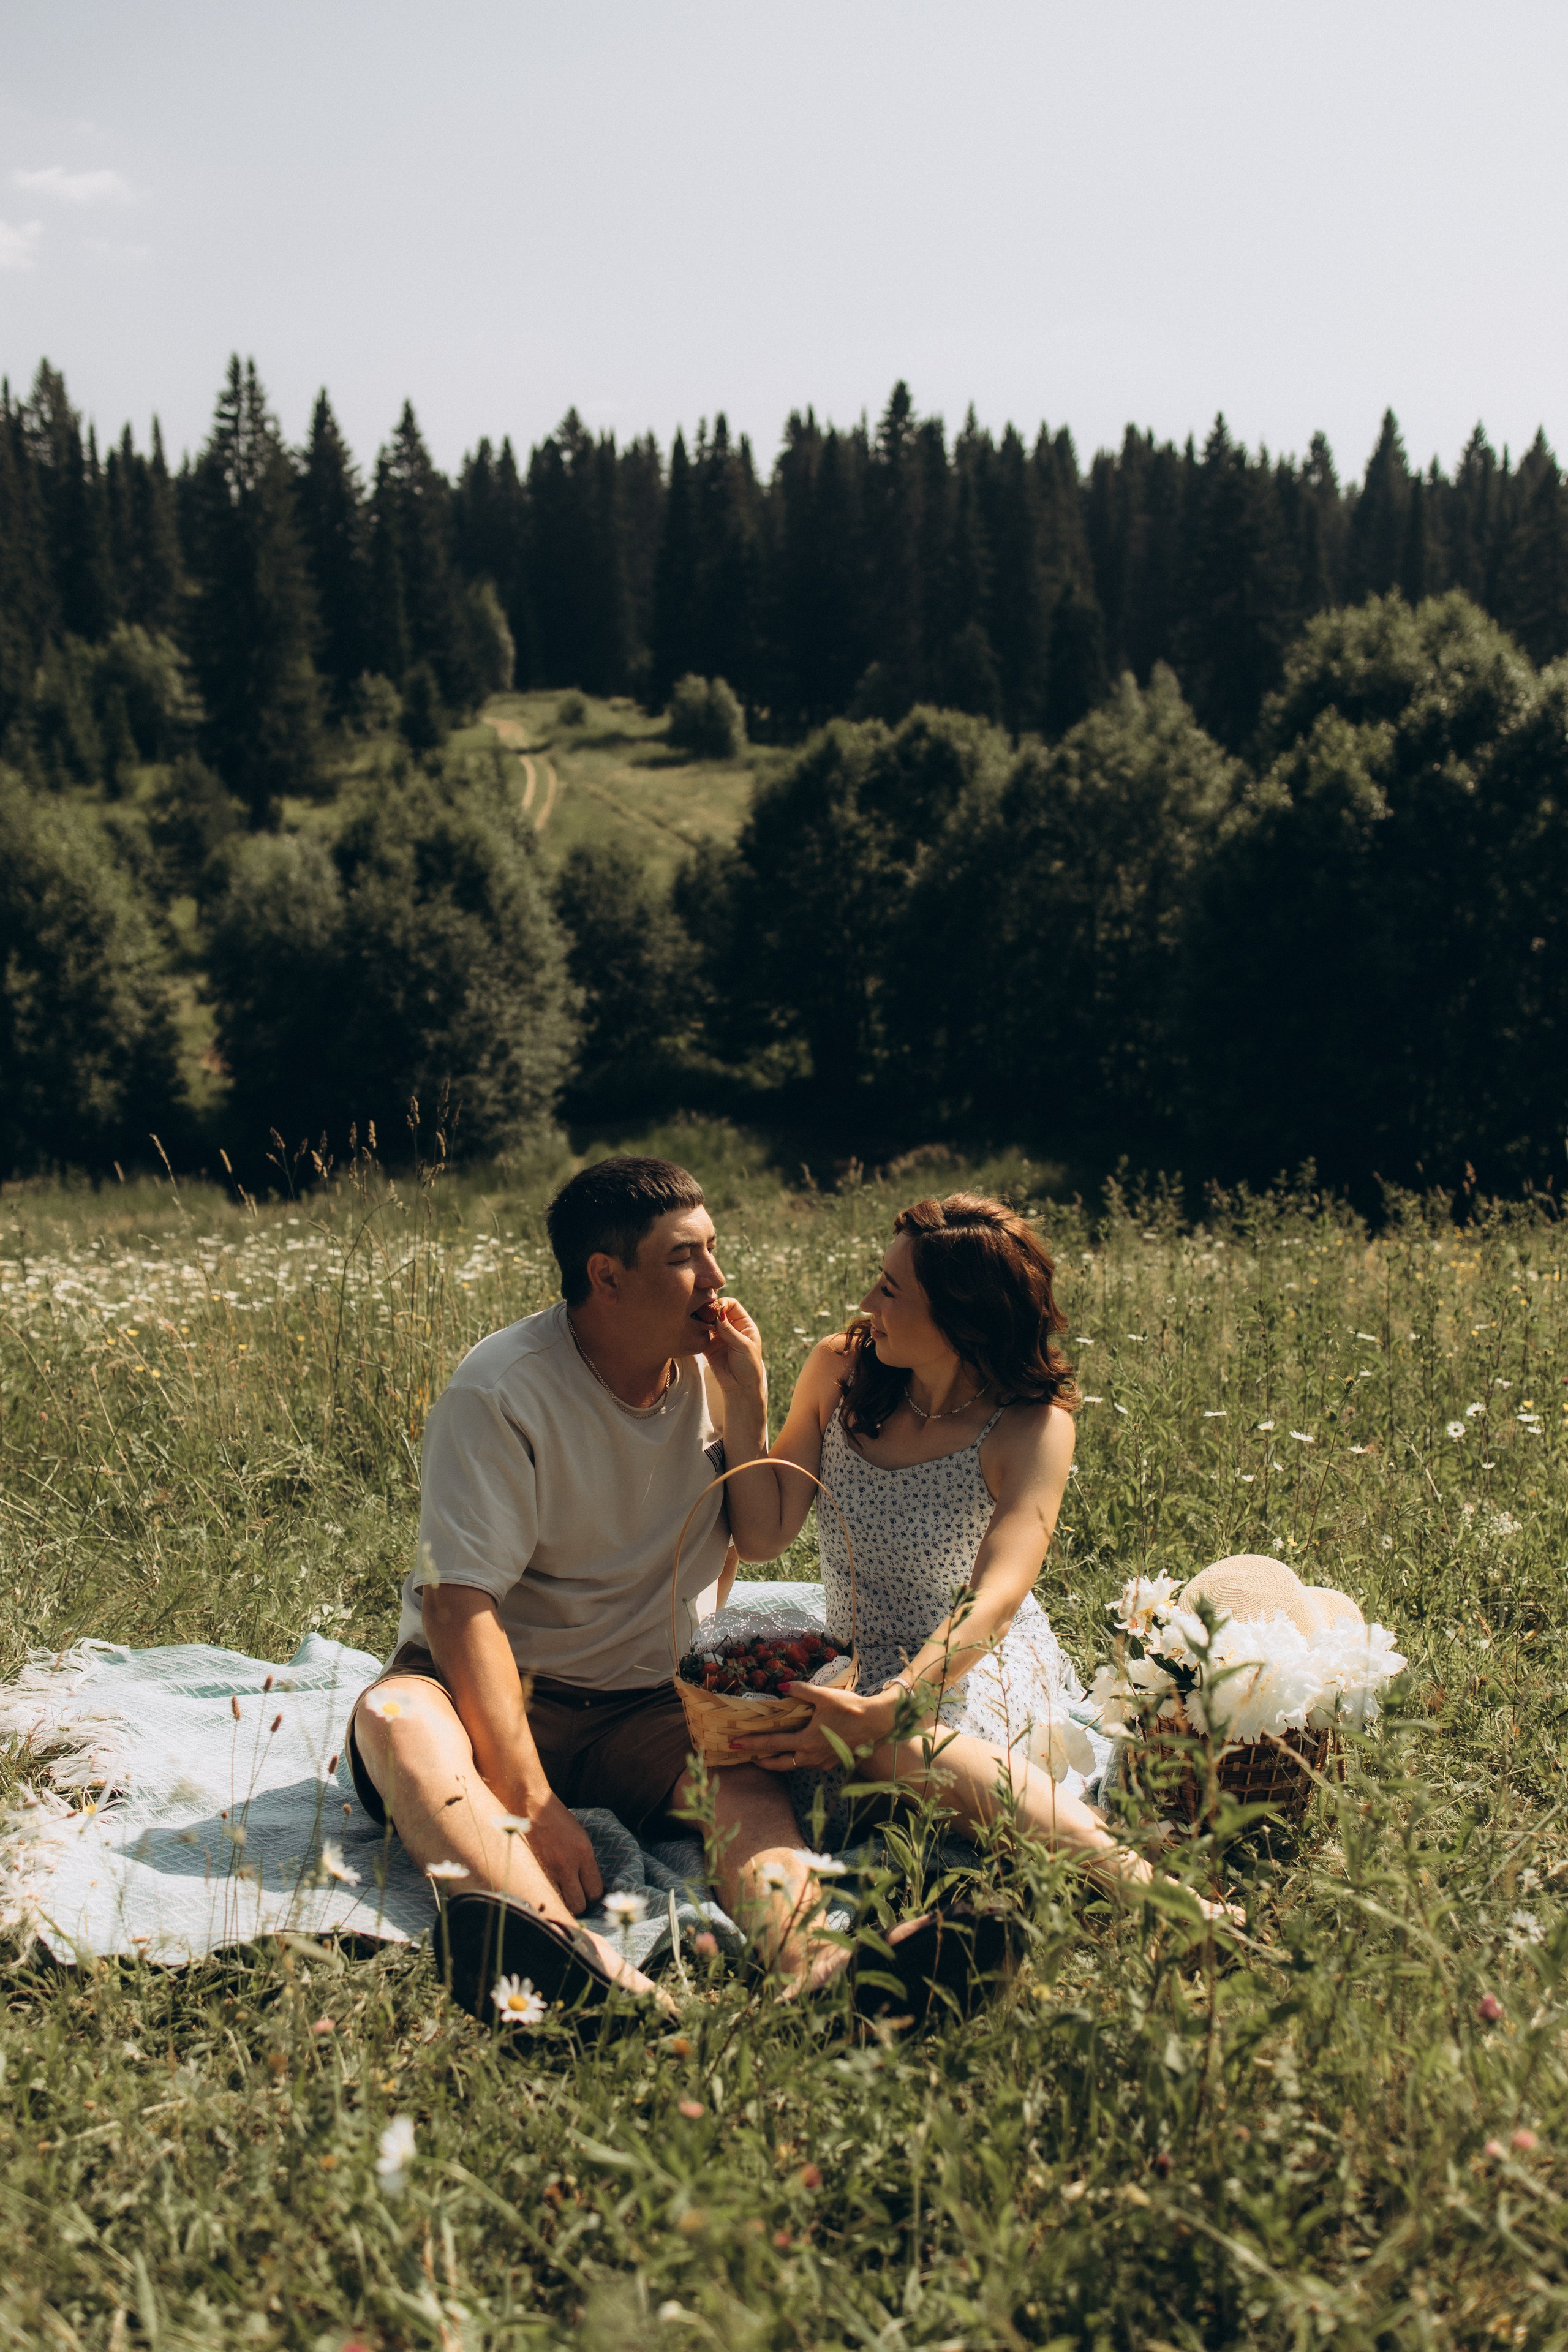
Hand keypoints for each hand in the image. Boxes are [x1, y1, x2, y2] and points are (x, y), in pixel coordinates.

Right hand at [524, 1790, 602, 1913]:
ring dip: (560, 1904)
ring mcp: (547, 1870)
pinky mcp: (530, 1871)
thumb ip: (585, 1861)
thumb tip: (591, 1885)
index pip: (595, 1891)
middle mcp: (567, 1864)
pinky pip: (542, 1896)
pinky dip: (544, 1898)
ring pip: (559, 1906)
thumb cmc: (556, 1818)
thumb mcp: (579, 1836)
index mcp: (584, 1852)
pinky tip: (544, 1891)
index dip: (593, 1896)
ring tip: (559, 1896)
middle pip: (579, 1905)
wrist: (529, 1803)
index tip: (588, 1894)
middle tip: (573, 1896)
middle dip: (578, 1904)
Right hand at [696, 1298, 766, 1420]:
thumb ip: (729, 1330)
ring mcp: (720, 1337)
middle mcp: (732, 1328)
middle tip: (703, 1313)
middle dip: (710, 1311)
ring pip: (708, 1322)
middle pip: (718, 1312)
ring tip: (698, 1323)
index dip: (723, 1304)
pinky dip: (697, 1333)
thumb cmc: (748, 1366)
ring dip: (703, 1321)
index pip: (732, 1305)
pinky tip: (694, 1332)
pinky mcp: (709, 1347)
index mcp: (744, 1325)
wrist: (740, 1388)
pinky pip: (701, 1336)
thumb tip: (717, 1313)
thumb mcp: (742, 1345)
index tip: (715, 1308)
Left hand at [726, 1681, 897, 1773]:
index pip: (772, 1744)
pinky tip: (798, 1752)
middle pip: (780, 1763)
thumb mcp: (824, 1696)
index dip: (751, 1744)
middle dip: (762, 1761)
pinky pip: (809, 1764)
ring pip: (794, 1765)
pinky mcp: (833, 1762)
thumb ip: (801, 1691)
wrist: (878, 1723)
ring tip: (769, 1755)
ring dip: (780, 1761)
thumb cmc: (851, 1709)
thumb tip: (783, 1686)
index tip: (734, 1744)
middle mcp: (811, 1757)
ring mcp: (823, 1762)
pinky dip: (797, 1760)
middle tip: (747, 1756)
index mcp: (806, 1742)